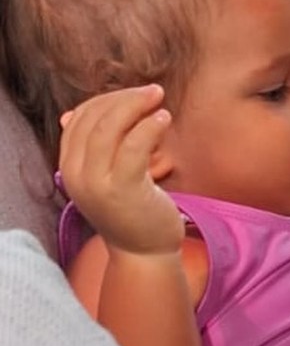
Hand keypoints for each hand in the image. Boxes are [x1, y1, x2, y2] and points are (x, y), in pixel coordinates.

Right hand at [59, 85, 184, 255]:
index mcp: (69, 167)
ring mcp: (96, 183)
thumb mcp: (104, 176)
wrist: (144, 253)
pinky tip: (164, 120)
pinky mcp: (123, 190)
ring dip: (137, 106)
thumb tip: (69, 115)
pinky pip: (133, 147)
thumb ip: (92, 148)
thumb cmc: (131, 211)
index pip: (80, 118)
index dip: (107, 100)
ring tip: (159, 101)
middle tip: (153, 91)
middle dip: (125, 98)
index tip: (135, 95)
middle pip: (94, 119)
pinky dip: (149, 127)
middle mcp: (76, 174)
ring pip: (110, 128)